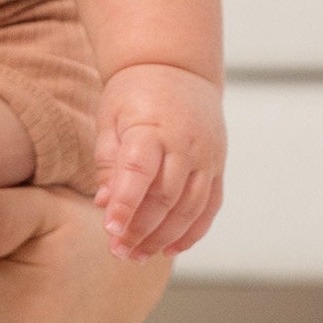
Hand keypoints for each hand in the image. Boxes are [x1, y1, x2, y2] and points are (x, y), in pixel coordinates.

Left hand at [94, 62, 225, 260]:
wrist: (176, 67)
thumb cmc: (134, 92)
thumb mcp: (110, 117)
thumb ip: (108, 161)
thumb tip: (104, 203)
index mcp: (153, 128)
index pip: (139, 173)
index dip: (126, 204)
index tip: (110, 229)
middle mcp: (185, 145)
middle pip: (166, 198)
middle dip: (142, 229)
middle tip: (119, 251)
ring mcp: (207, 157)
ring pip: (191, 208)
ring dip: (165, 237)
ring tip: (139, 256)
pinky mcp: (218, 166)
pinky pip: (210, 207)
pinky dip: (193, 231)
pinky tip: (171, 248)